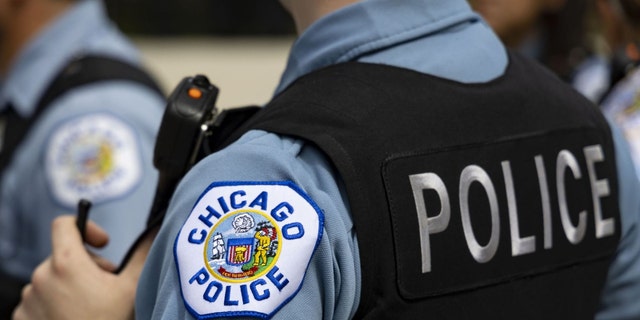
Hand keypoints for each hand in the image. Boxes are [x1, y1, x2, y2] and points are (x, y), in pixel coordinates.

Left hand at [12, 216, 154, 319]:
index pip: (64, 224)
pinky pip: (38, 301)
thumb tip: (154, 231)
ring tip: (90, 307)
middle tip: (106, 286)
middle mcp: (40, 278)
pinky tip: (73, 318)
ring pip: (51, 279)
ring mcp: (28, 300)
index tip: (102, 243)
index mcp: (66, 264)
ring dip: (70, 285)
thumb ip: (142, 253)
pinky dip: (54, 304)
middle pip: (63, 255)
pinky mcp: (21, 319)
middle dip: (86, 265)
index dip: (85, 227)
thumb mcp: (133, 287)